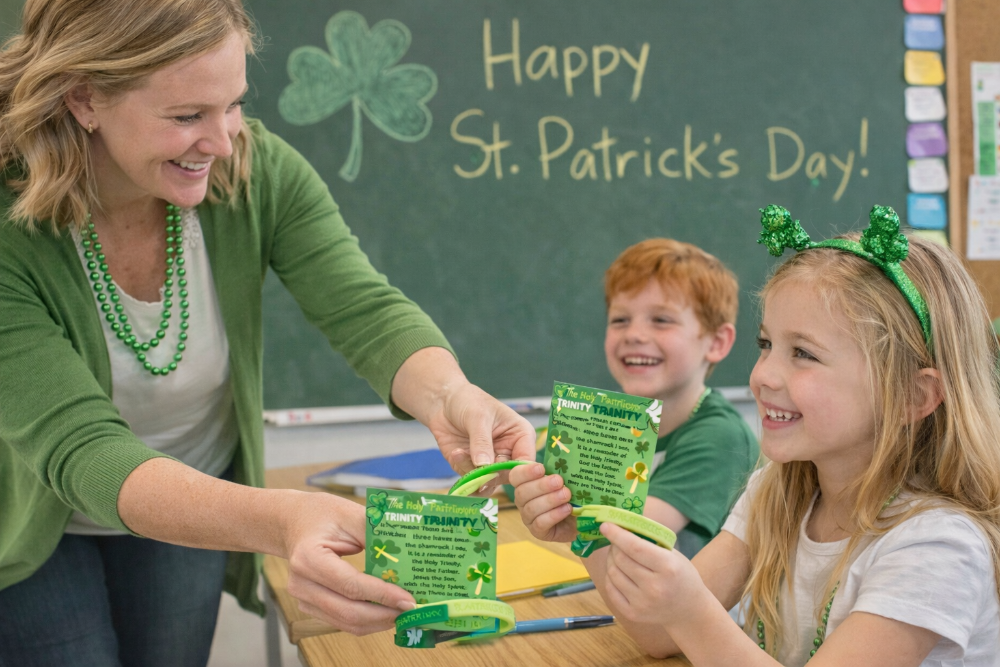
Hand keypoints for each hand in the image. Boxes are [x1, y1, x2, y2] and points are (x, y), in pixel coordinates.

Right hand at [284, 493, 415, 634]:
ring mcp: (303, 598)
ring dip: (377, 622)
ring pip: (345, 622)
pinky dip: (365, 620)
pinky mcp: (309, 606)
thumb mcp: (350, 513)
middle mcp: (301, 583)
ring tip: (403, 613)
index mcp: (309, 558)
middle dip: (384, 615)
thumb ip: (376, 532)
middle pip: (348, 611)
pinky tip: (385, 612)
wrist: (293, 522)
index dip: (382, 595)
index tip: (408, 599)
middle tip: (411, 610)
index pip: (351, 585)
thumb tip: (406, 555)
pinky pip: (340, 620)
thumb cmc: (322, 514)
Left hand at [390, 348, 535, 481]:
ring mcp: (491, 462)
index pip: (526, 461)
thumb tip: (484, 465)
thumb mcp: (477, 417)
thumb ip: (481, 441)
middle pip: (509, 476)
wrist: (444, 402)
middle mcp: (509, 452)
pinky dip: (462, 469)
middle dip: (491, 475)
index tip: (504, 473)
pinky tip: (455, 452)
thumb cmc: (468, 401)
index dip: (520, 472)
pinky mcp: (473, 468)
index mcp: (520, 436)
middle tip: (476, 467)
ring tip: (458, 453)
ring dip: (473, 473)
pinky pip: (471, 479)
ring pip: (489, 481)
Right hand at [509, 463, 576, 542]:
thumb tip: (562, 458)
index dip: (526, 472)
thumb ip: (559, 471)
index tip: (541, 468)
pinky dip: (554, 515)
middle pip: (522, 492)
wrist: (581, 518)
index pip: (516, 476)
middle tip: (559, 481)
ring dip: (550, 500)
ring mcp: (528, 517)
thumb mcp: (565, 480)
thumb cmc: (570, 495)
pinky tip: (567, 509)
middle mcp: (523, 500)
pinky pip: (540, 523)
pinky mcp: (537, 531)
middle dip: (541, 486)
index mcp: (525, 483)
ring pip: (531, 508)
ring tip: (566, 495)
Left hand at [600, 522, 711, 627]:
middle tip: (616, 541)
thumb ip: (649, 541)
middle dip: (614, 546)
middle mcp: (654, 587)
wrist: (689, 610)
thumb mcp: (673, 554)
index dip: (617, 534)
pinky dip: (611, 576)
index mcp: (668, 567)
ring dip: (611, 560)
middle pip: (620, 559)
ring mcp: (642, 603)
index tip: (605, 525)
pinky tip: (618, 571)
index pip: (634, 547)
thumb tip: (622, 526)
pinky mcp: (632, 614)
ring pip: (613, 573)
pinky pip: (610, 589)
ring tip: (618, 555)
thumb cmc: (681, 576)